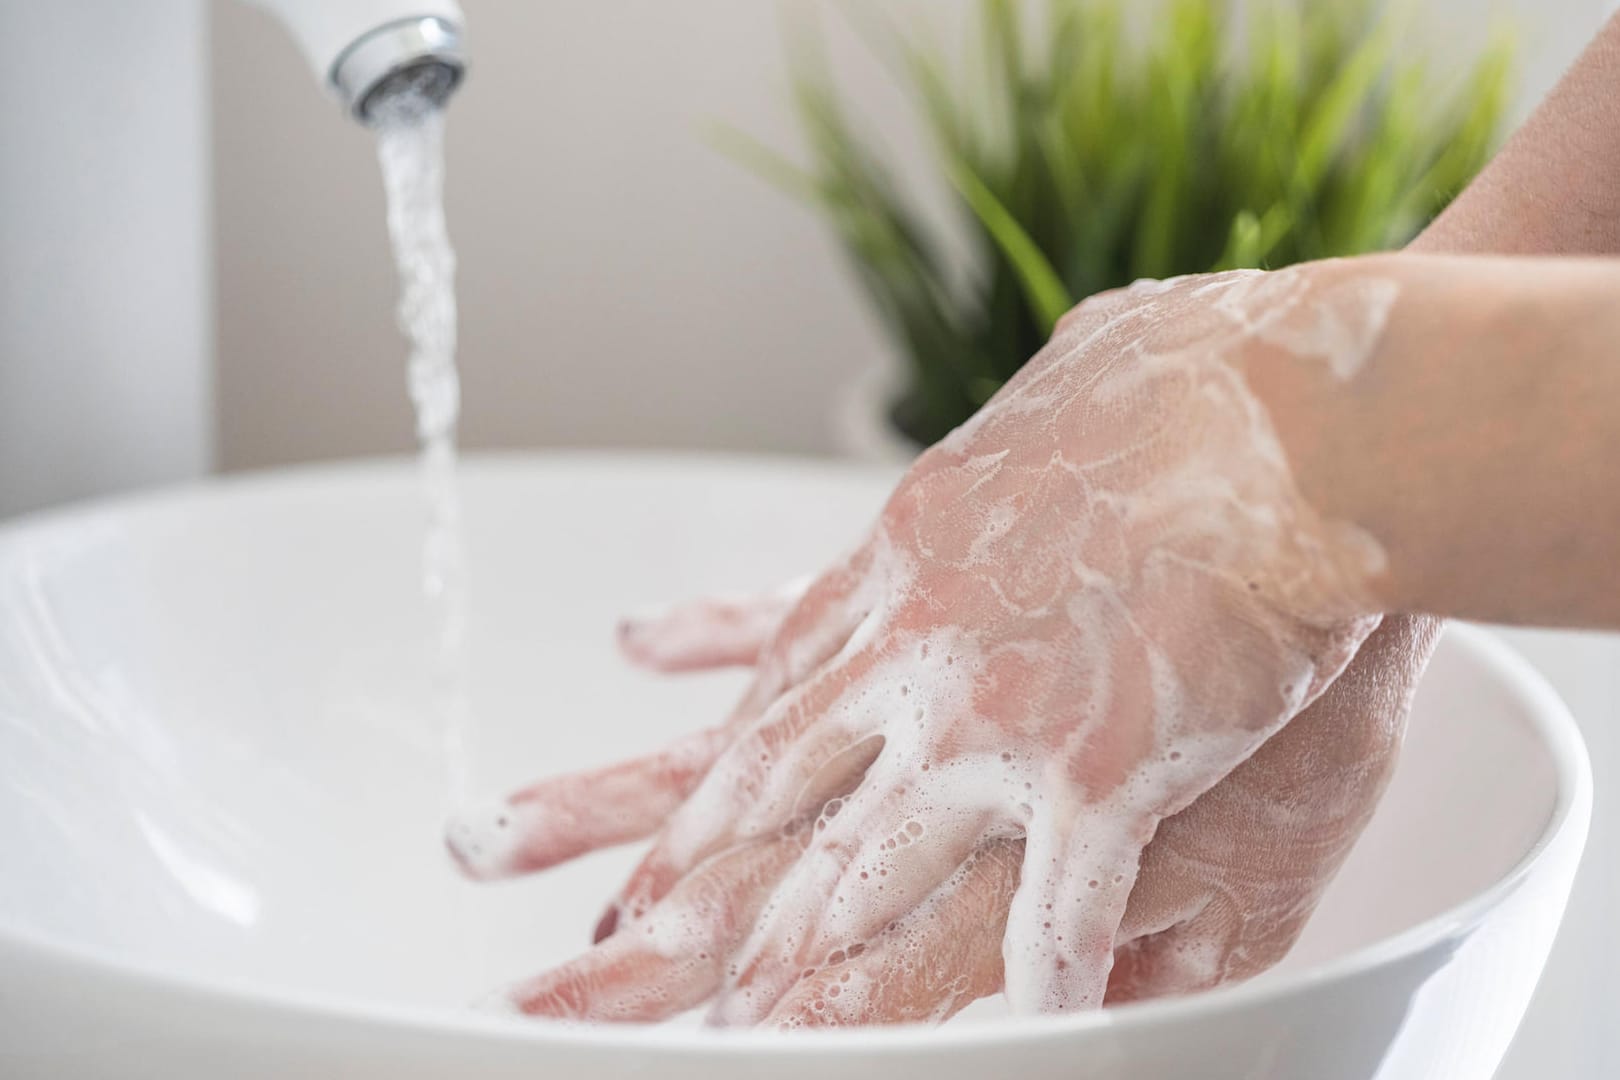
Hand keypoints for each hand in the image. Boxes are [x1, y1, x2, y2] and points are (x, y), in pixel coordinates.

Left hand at [449, 260, 1411, 1022]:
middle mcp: (920, 642)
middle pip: (780, 774)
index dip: (724, 754)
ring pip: (871, 859)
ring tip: (754, 1013)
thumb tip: (1014, 433)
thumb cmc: (1193, 377)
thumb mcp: (1056, 386)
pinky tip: (1022, 1034)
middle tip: (634, 932)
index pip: (780, 673)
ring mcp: (994, 714)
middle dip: (702, 864)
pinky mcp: (1094, 772)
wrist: (1289, 411)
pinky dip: (1030, 989)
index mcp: (911, 553)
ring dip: (811, 945)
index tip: (679, 809)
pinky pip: (1047, 917)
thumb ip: (1014, 443)